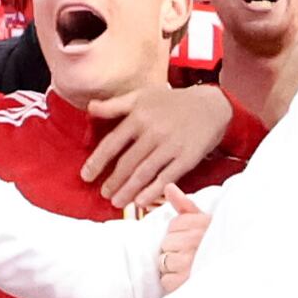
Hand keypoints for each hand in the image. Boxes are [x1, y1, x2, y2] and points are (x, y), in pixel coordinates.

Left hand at [82, 78, 231, 204]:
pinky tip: (140, 202)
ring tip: (117, 202)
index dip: (97, 162)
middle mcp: (154, 131)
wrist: (210, 105)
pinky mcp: (187, 158)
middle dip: (113, 182)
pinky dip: (152, 192)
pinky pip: (166, 178)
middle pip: (127, 163)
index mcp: (139, 116)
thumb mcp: (142, 95)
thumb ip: (115, 104)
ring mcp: (171, 146)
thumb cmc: (172, 102)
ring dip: (128, 190)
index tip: (86, 176)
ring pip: (144, 173)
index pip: (112, 143)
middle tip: (104, 194)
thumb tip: (90, 108)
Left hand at [150, 194, 209, 295]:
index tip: (195, 240)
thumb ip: (185, 205)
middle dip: (175, 250)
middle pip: (166, 243)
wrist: (240, 274)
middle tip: (194, 256)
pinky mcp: (185, 282)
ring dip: (174, 268)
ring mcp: (190, 262)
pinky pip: (167, 280)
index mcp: (202, 224)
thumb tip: (168, 187)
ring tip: (191, 268)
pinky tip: (188, 280)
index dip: (180, 233)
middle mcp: (196, 240)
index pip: (174, 225)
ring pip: (164, 261)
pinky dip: (174, 283)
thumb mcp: (205, 223)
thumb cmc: (219, 246)